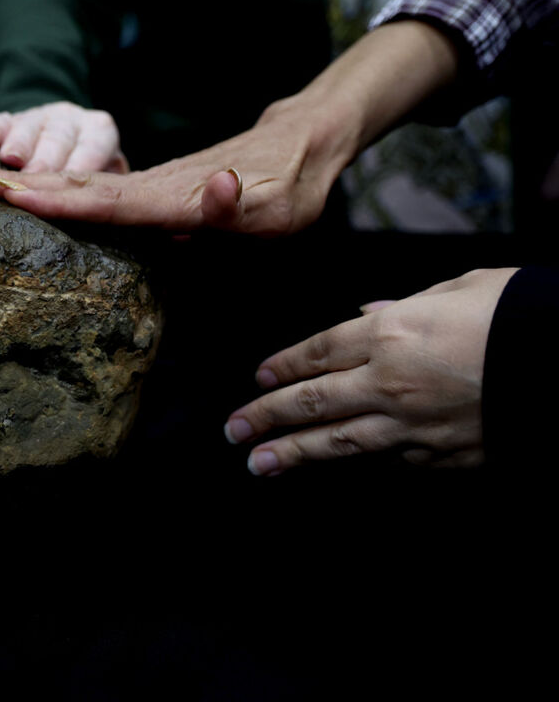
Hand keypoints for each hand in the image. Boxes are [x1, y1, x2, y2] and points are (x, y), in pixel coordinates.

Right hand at [0, 94, 355, 233]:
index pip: (104, 202)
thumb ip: (239, 205)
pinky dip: (62, 187)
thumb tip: (218, 188)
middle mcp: (153, 186)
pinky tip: (41, 189)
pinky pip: (98, 187)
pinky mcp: (154, 186)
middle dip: (24, 185)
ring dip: (34, 183)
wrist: (303, 143)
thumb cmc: (292, 187)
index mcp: (172, 199)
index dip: (56, 200)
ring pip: (84, 185)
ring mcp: (152, 183)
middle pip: (80, 188)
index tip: (7, 190)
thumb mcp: (278, 208)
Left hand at [224, 268, 519, 475]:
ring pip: (340, 442)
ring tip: (259, 464)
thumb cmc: (520, 313)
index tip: (258, 379)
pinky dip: (364, 461)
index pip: (317, 353)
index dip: (282, 367)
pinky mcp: (443, 456)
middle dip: (267, 416)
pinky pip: (392, 459)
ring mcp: (415, 426)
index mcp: (391, 334)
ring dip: (294, 453)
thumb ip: (403, 307)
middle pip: (313, 402)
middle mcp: (391, 383)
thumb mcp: (459, 288)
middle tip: (234, 430)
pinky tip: (340, 465)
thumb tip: (366, 317)